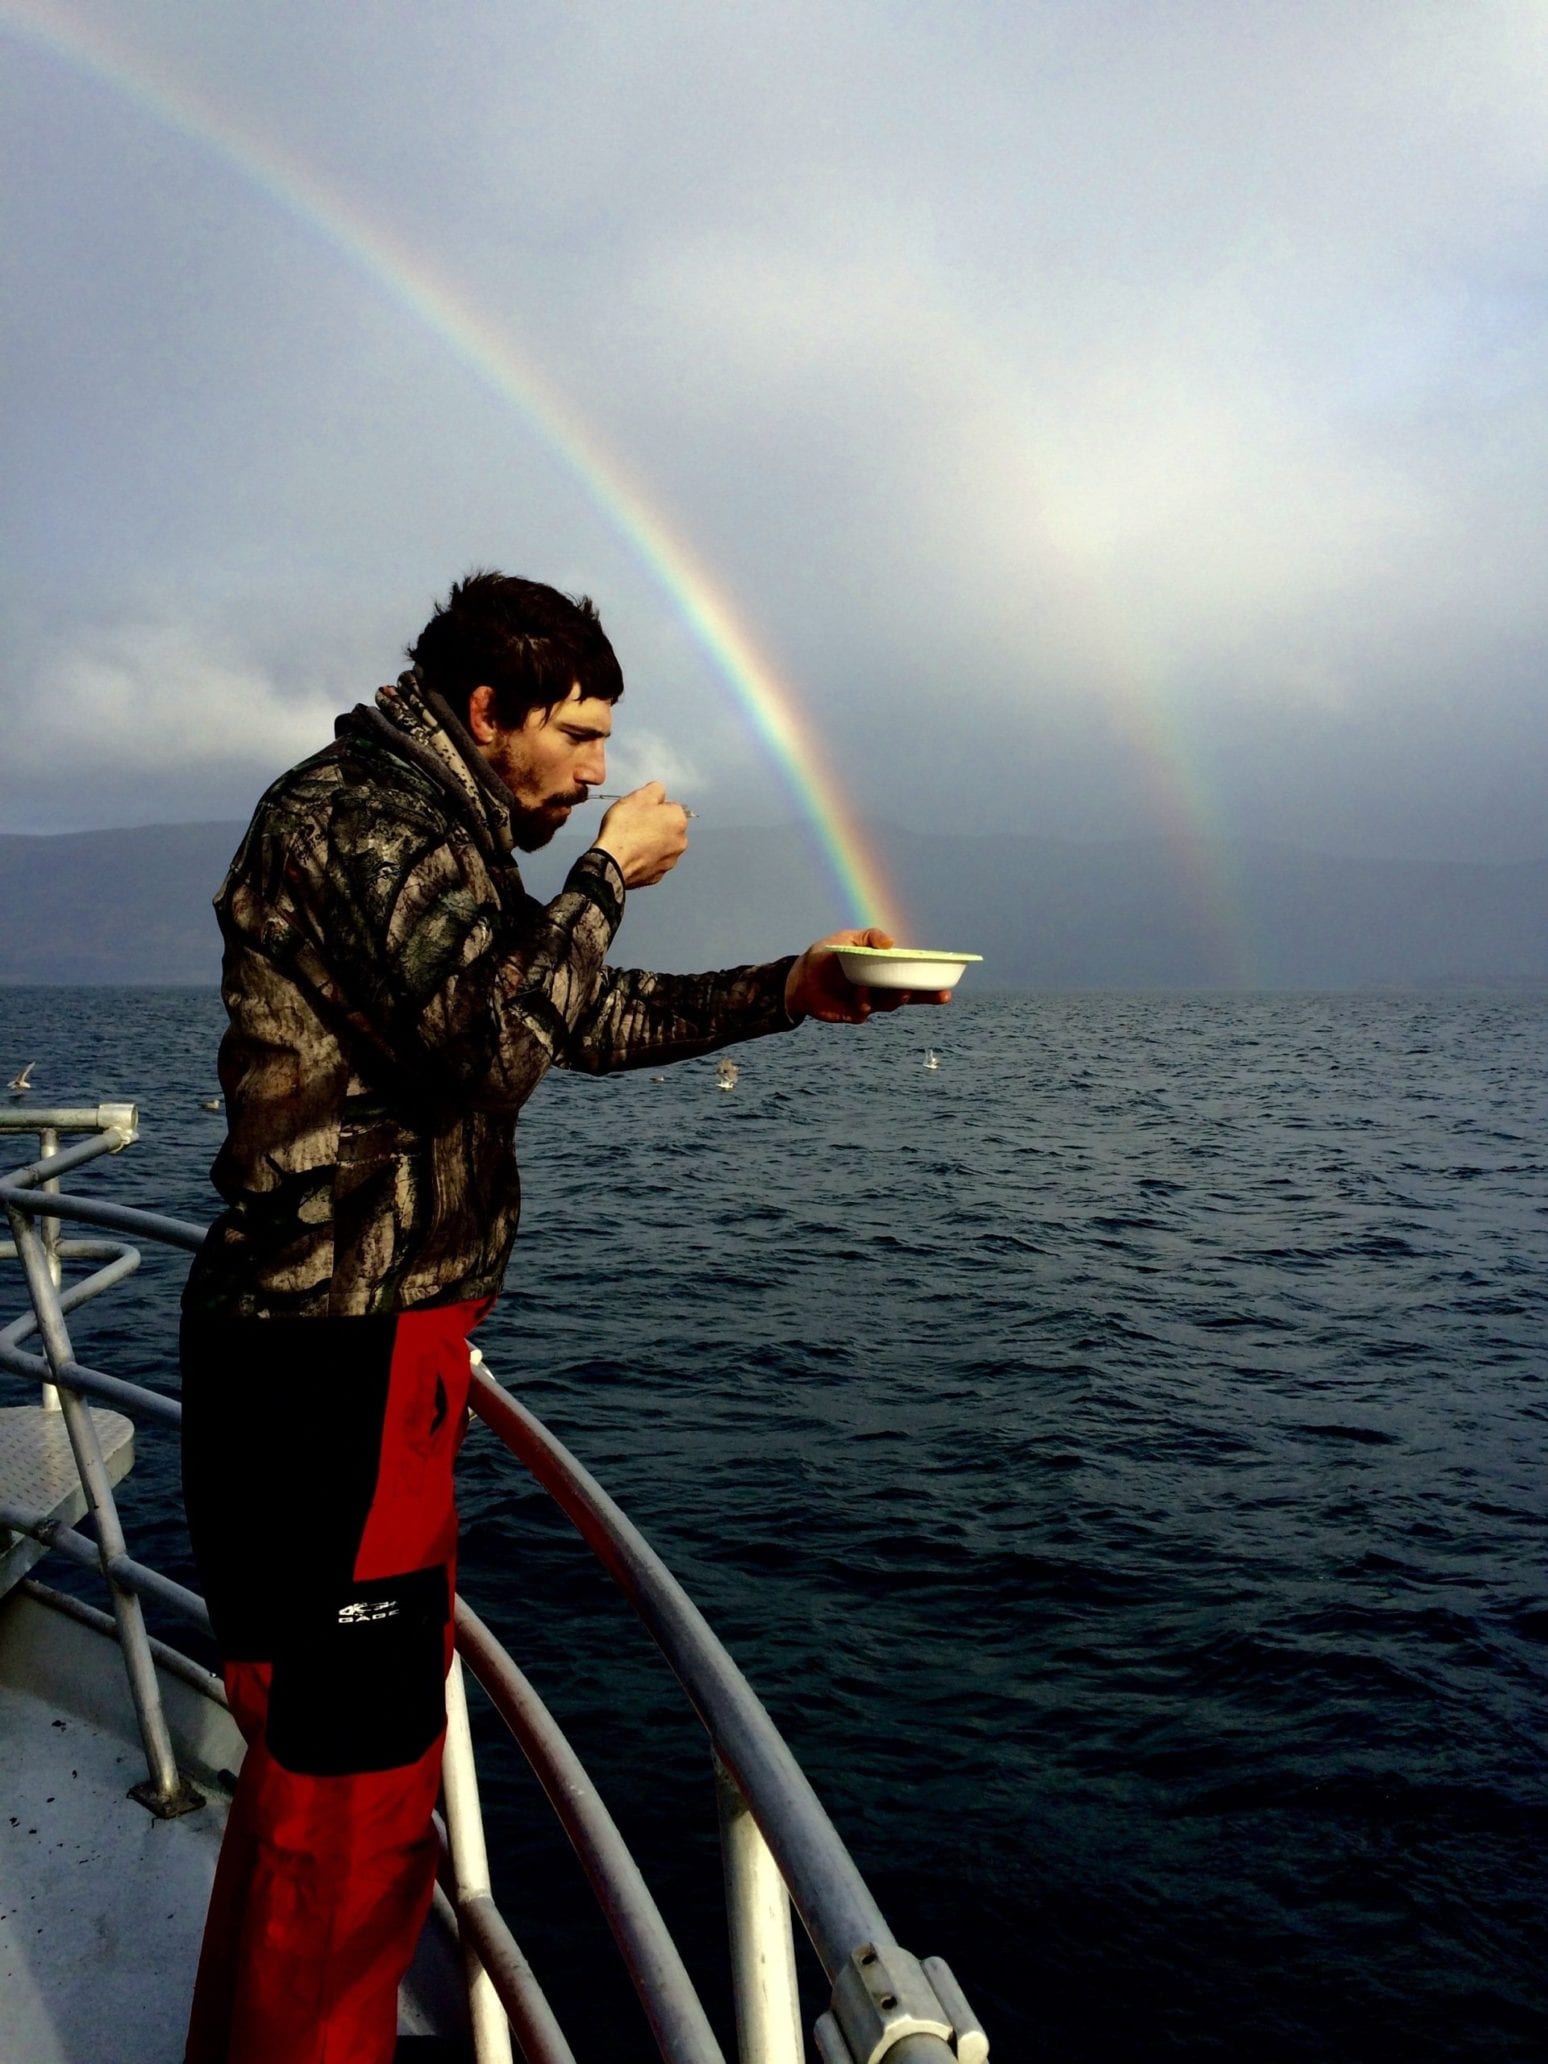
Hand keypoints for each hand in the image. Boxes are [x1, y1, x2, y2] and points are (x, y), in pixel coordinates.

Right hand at [593, 783, 690, 887]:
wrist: (612, 862)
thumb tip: (659, 791)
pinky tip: (630, 855)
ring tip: (630, 842)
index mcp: (679, 820)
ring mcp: (670, 861)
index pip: (670, 806)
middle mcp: (680, 842)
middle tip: (633, 825)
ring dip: (650, 843)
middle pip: (667, 827)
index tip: (639, 811)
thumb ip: (655, 789)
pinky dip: (644, 858)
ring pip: (661, 846)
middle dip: (654, 825)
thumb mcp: (638, 797)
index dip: (652, 807)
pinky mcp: (658, 876)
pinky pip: (652, 862)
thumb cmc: (624, 827)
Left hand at [784, 926, 953, 1022]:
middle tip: (943, 994)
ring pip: (891, 1004)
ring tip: (902, 992)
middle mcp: (880, 988)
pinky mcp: (853, 1014)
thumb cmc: (827, 955)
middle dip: (927, 995)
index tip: (947, 984)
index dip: (930, 982)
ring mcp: (869, 1002)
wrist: (799, 977)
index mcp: (883, 970)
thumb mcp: (847, 939)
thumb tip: (891, 943)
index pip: (911, 976)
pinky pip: (865, 1011)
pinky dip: (865, 1002)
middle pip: (910, 994)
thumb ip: (869, 937)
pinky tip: (859, 994)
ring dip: (898, 998)